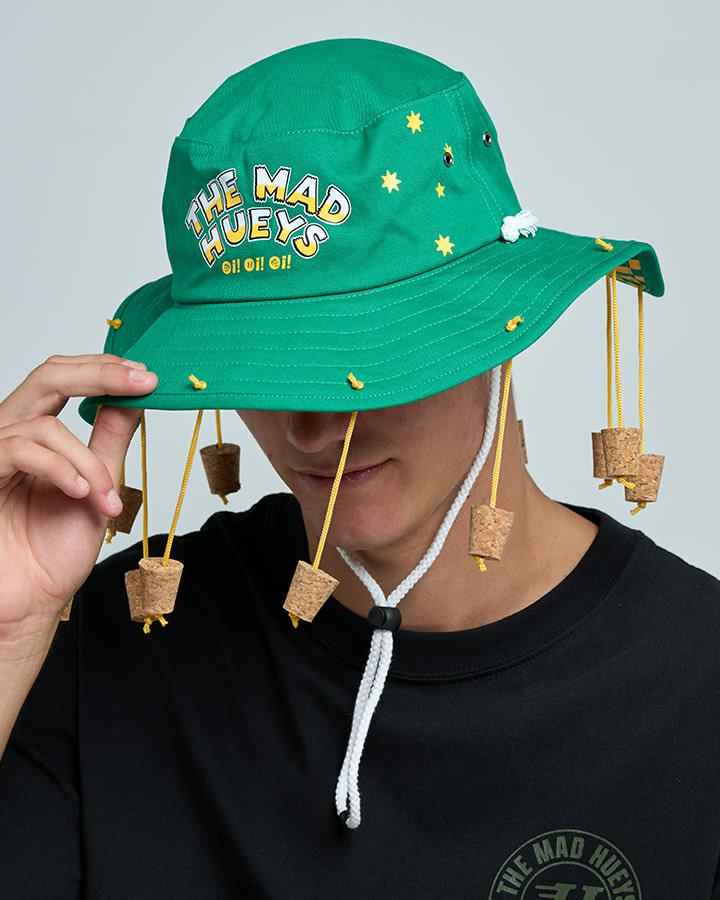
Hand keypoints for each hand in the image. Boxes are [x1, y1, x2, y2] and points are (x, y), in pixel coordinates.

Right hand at [0, 354, 157, 628]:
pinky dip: (59, 469)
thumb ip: (108, 440)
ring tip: (106, 496)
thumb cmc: (54, 550)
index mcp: (36, 434)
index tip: (147, 374)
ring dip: (87, 461)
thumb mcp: (98, 486)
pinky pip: (19, 451)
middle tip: (142, 382)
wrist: (31, 601)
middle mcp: (10, 436)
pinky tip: (81, 493)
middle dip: (100, 374)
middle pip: (47, 376)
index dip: (104, 368)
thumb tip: (134, 396)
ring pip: (44, 426)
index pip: (63, 378)